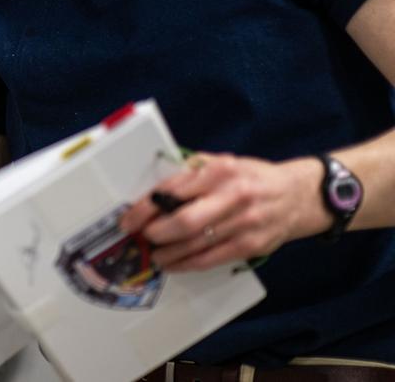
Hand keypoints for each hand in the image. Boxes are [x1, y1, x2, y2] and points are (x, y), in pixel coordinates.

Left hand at [119, 152, 329, 270]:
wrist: (299, 196)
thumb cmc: (252, 177)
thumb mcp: (223, 162)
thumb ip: (191, 172)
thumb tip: (154, 190)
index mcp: (220, 171)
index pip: (173, 190)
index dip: (146, 208)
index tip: (129, 219)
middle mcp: (233, 196)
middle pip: (185, 221)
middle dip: (156, 233)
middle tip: (142, 238)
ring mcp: (244, 223)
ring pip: (197, 244)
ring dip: (168, 253)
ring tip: (153, 255)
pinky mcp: (252, 245)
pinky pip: (212, 259)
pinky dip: (188, 264)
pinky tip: (174, 264)